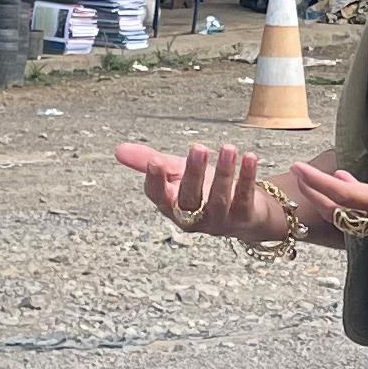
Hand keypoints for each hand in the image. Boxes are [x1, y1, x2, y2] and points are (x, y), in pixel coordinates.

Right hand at [116, 139, 300, 245]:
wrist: (244, 211)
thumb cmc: (204, 189)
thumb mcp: (177, 173)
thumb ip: (150, 162)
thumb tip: (118, 150)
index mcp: (172, 207)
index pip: (158, 197)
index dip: (155, 182)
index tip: (155, 162)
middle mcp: (193, 218)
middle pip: (189, 198)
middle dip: (193, 173)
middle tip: (198, 147)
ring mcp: (219, 221)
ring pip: (218, 199)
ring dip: (224, 173)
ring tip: (228, 147)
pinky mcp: (243, 218)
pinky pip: (244, 198)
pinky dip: (247, 177)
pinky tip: (250, 157)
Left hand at [287, 156, 367, 263]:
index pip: (347, 196)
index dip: (320, 182)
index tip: (299, 167)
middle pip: (342, 211)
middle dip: (316, 193)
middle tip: (297, 173)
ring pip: (353, 217)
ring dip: (332, 200)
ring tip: (319, 180)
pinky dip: (353, 206)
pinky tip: (358, 191)